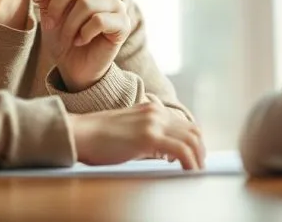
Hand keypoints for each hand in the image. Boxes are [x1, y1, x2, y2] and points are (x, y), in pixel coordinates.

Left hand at [35, 0, 131, 91]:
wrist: (75, 65)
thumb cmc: (63, 35)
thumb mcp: (50, 10)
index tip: (36, 2)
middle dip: (55, 8)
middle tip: (51, 25)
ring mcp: (117, 3)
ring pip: (85, 4)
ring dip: (69, 25)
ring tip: (67, 36)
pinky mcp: (123, 23)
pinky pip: (99, 21)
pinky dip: (83, 34)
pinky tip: (81, 41)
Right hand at [69, 103, 205, 169]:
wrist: (80, 134)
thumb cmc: (99, 138)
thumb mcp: (130, 130)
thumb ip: (148, 135)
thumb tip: (166, 153)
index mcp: (152, 109)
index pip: (185, 124)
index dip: (195, 142)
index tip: (195, 158)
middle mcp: (156, 113)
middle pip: (193, 131)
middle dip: (201, 151)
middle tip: (200, 168)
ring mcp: (153, 123)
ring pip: (191, 140)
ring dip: (198, 158)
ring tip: (196, 172)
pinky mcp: (149, 137)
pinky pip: (181, 150)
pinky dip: (190, 162)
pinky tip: (189, 172)